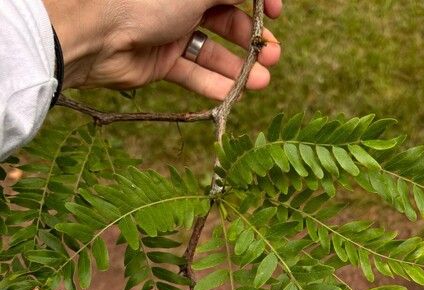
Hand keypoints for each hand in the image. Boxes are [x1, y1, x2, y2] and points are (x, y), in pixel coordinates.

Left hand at [42, 0, 281, 99]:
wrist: (96, 34)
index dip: (259, 0)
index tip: (276, 14)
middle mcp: (179, 0)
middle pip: (225, 19)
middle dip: (252, 39)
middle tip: (273, 56)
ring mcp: (170, 30)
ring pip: (212, 50)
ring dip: (238, 67)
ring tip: (262, 82)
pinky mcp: (161, 60)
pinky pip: (193, 73)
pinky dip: (213, 85)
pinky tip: (235, 95)